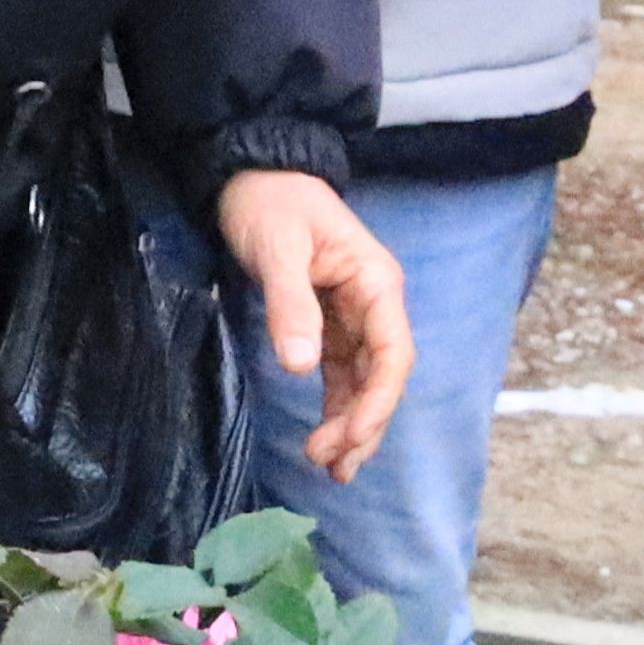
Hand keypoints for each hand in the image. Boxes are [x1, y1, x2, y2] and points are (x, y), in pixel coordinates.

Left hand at [216, 168, 411, 482]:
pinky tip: (326, 442)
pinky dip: (335, 408)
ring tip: (330, 469)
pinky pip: (341, 375)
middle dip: (364, 424)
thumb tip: (300, 368)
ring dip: (351, 425)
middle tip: (332, 466)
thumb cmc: (268, 203)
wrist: (250, 175)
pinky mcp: (328, 325)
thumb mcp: (277, 249)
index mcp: (376, 283)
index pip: (392, 354)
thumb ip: (290, 305)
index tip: (351, 437)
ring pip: (363, 382)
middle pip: (383, 376)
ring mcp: (353, 316)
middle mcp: (373, 304)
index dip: (378, 401)